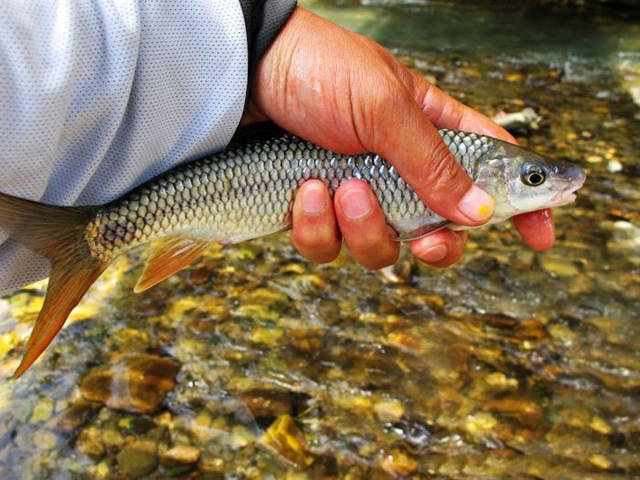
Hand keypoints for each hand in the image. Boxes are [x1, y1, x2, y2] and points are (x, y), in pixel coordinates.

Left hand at [249, 7, 553, 268]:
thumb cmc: (319, 69)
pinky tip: (302, 192)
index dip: (521, 205)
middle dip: (436, 246)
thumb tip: (481, 212)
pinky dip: (318, 228)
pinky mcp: (315, 213)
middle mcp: (399, 170)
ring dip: (365, 228)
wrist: (243, 75)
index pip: (491, 173)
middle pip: (440, 231)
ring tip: (340, 187)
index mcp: (432, 131)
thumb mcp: (385, 106)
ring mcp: (356, 195)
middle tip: (429, 242)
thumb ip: (434, 162)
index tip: (540, 236)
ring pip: (380, 248)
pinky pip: (329, 247)